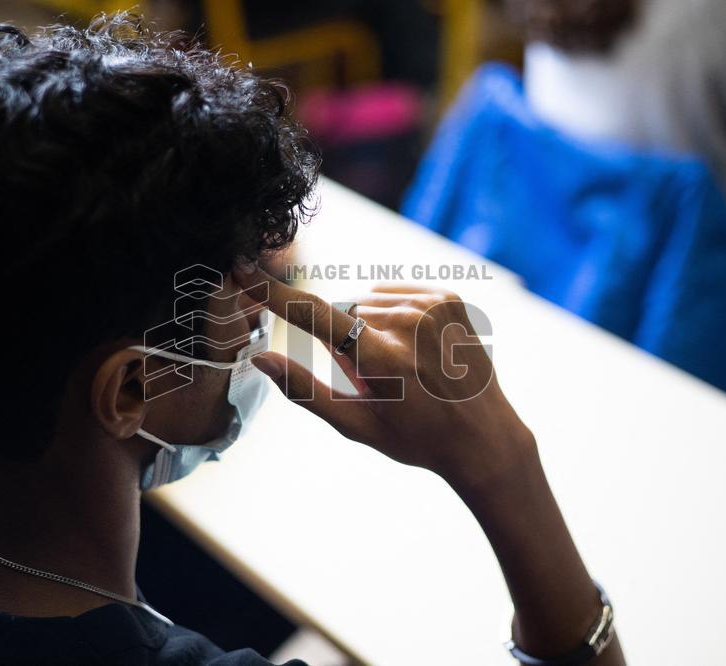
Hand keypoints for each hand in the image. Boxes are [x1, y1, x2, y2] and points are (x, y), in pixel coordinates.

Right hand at [234, 268, 535, 487]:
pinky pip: (395, 294)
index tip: (242, 267)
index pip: (314, 315)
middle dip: (345, 340)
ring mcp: (433, 306)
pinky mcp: (448, 297)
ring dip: (371, 329)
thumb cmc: (414, 438)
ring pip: (369, 303)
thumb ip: (304, 390)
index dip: (273, 292)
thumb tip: (260, 358)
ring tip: (403, 366)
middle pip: (344, 314)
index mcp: (382, 359)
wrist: (483, 437)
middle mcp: (408, 324)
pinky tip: (415, 347)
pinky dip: (395, 315)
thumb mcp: (356, 425)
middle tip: (378, 379)